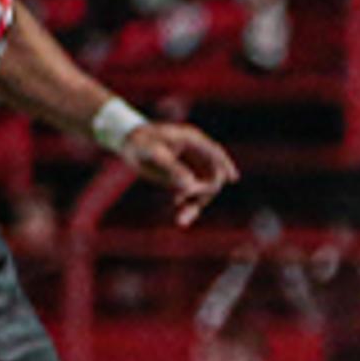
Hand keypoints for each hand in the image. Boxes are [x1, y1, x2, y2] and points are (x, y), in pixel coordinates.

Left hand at [120, 119, 240, 225]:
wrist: (127, 142)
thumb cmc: (139, 142)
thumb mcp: (152, 152)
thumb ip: (171, 167)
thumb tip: (190, 184)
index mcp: (192, 140)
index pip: (215, 153)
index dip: (225, 165)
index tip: (232, 179)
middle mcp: (196, 153)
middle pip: (211, 175)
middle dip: (204, 193)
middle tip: (185, 208)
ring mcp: (191, 166)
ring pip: (203, 188)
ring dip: (196, 205)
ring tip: (181, 220)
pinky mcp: (183, 178)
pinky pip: (191, 193)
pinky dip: (188, 205)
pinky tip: (181, 218)